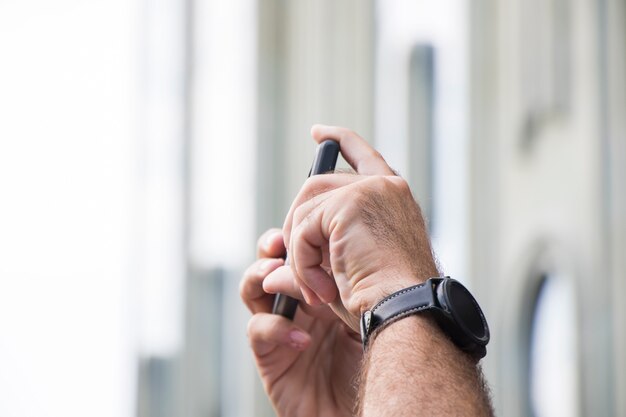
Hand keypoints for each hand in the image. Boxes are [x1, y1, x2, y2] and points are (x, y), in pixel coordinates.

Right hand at [240, 228, 361, 416]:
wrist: (377, 407)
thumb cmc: (382, 361)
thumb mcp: (371, 312)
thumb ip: (352, 284)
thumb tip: (337, 249)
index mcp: (324, 289)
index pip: (302, 253)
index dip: (297, 235)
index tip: (307, 221)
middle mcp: (300, 305)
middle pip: (271, 263)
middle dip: (271, 248)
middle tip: (281, 242)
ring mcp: (282, 328)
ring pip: (253, 290)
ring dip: (260, 277)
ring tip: (276, 277)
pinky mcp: (271, 358)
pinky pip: (258, 332)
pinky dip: (276, 328)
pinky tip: (303, 338)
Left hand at [270, 125, 438, 331]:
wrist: (406, 312)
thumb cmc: (385, 302)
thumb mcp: (346, 274)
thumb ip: (310, 263)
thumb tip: (268, 276)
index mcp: (392, 199)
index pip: (363, 156)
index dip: (340, 140)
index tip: (318, 132)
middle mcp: (384, 187)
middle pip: (316, 185)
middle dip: (298, 225)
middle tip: (299, 267)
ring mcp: (367, 191)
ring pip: (305, 210)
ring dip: (300, 253)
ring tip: (316, 289)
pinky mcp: (349, 204)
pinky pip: (303, 230)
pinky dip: (302, 262)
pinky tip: (320, 288)